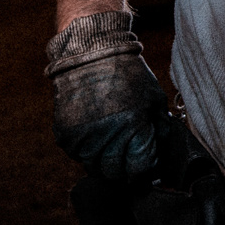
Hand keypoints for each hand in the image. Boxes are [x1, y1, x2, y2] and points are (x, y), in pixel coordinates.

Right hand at [45, 12, 171, 181]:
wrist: (91, 52)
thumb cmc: (128, 74)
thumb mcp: (154, 98)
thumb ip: (160, 129)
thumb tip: (159, 154)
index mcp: (130, 126)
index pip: (139, 167)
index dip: (146, 166)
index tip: (147, 161)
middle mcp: (104, 135)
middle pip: (115, 173)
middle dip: (125, 169)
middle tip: (128, 157)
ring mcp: (81, 136)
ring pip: (94, 166)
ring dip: (104, 160)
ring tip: (111, 142)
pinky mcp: (65, 133)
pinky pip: (76, 154)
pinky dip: (86, 149)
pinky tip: (95, 133)